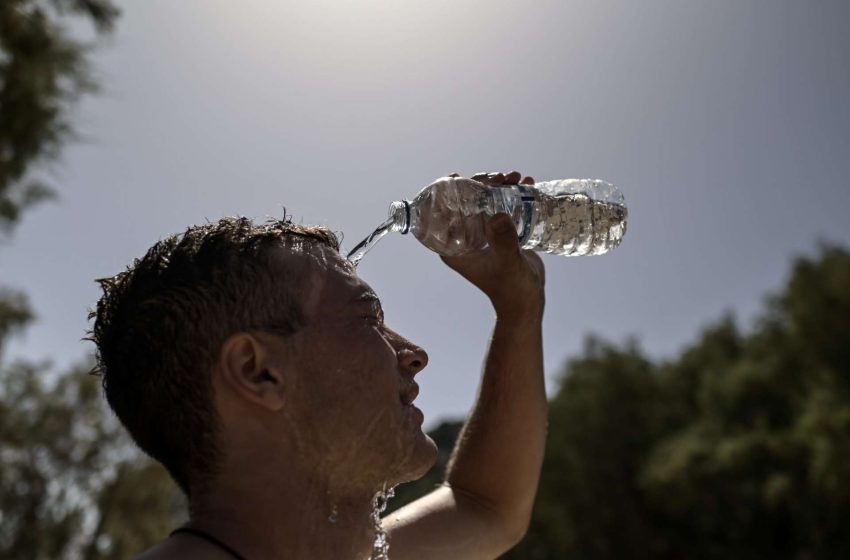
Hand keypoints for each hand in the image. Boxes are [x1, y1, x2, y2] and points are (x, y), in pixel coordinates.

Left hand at [440, 171, 545, 321]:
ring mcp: (482, 233)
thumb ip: (503, 241)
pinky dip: (511, 194)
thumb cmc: (512, 289)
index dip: (445, 192)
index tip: (456, 175)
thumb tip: (499, 216)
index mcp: (454, 247)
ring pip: (483, 200)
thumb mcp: (507, 263)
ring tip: (515, 178)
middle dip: (480, 184)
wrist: (528, 299)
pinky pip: (500, 206)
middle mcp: (465, 237)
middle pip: (464, 201)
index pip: (440, 214)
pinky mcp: (499, 232)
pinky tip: (526, 183)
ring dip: (498, 186)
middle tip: (500, 178)